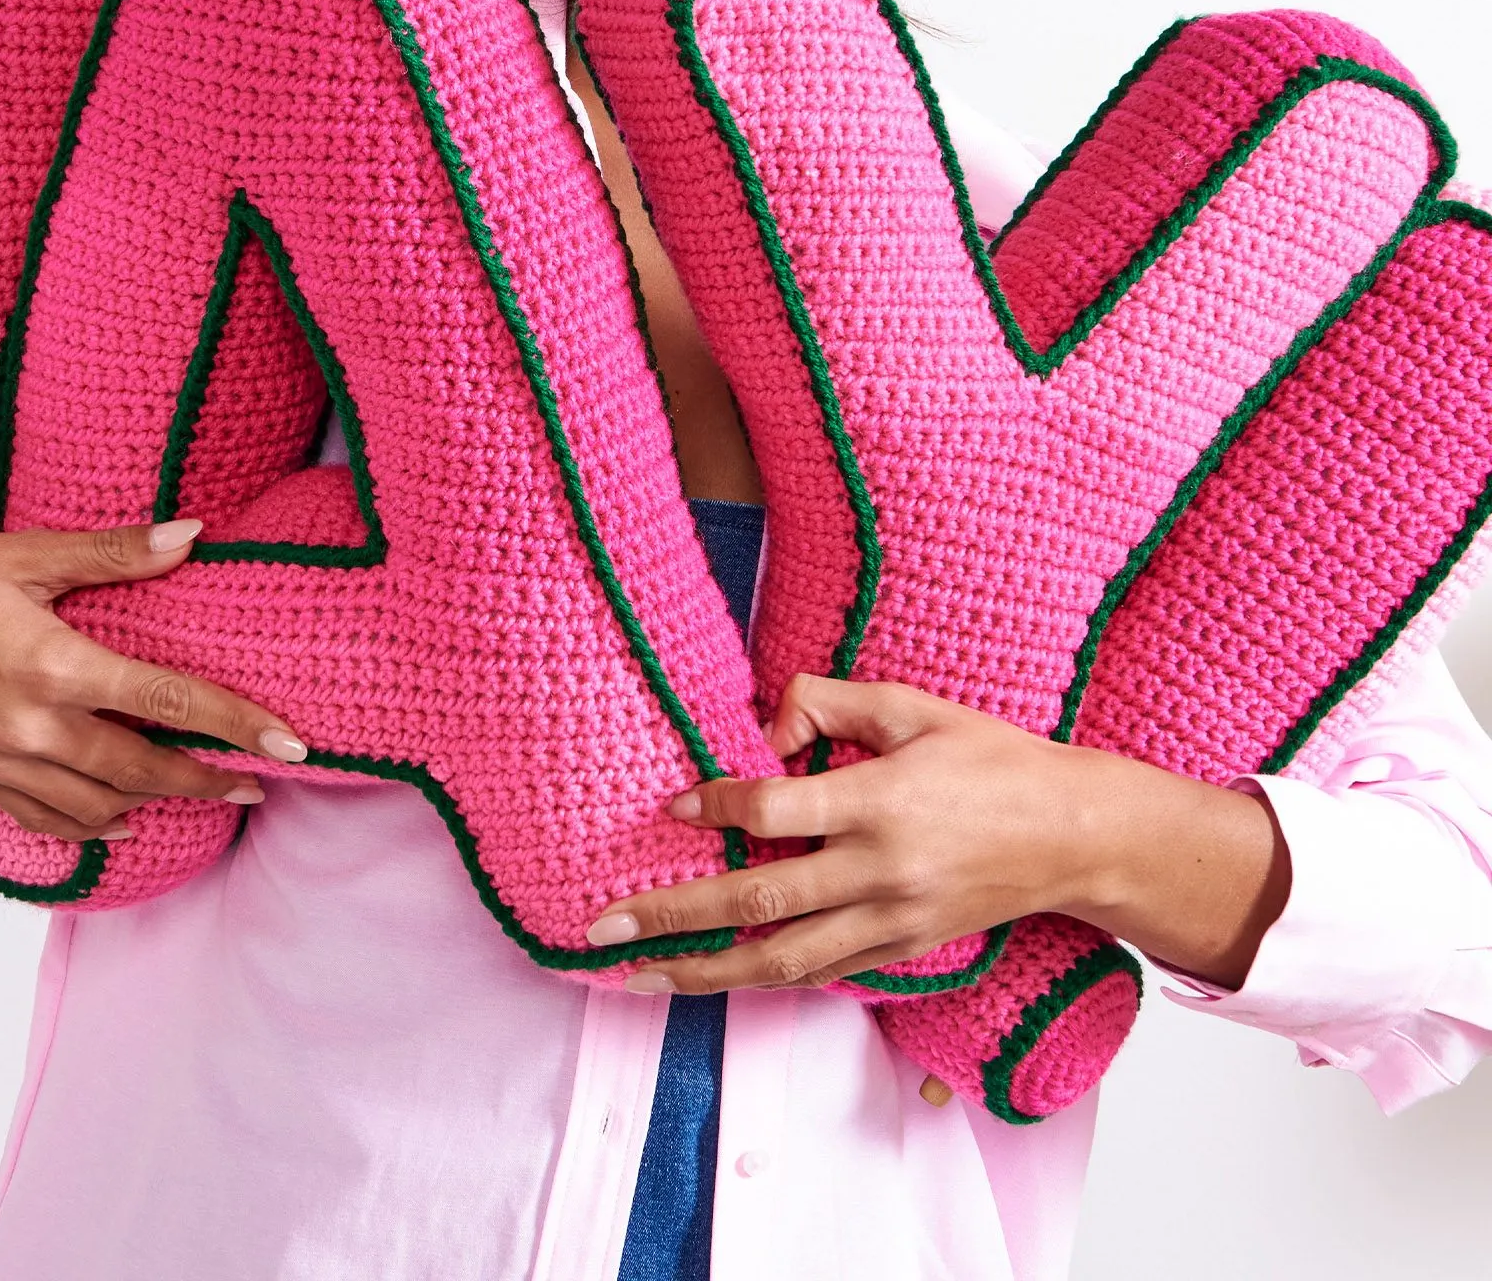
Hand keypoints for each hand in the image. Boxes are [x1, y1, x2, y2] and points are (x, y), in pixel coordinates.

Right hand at [0, 447, 308, 842]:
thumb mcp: (24, 553)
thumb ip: (115, 552)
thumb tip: (193, 534)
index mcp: (55, 666)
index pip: (169, 704)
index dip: (237, 726)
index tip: (292, 746)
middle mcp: (33, 728)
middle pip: (144, 770)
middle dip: (211, 782)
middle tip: (264, 785)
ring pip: (99, 806)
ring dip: (159, 806)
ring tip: (209, 798)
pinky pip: (44, 819)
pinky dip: (91, 827)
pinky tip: (121, 823)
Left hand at [585, 677, 1289, 993]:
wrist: (1074, 835)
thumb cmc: (991, 759)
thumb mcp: (912, 705)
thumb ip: (829, 702)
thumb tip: (763, 732)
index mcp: (880, 802)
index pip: (774, 814)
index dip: (715, 807)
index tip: (673, 805)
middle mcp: (880, 872)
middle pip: (759, 905)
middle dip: (675, 918)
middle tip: (606, 928)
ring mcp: (891, 922)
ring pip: (782, 962)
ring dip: (705, 971)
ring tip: (642, 975)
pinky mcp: (901, 950)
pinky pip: (820, 973)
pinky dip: (763, 979)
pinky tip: (716, 976)